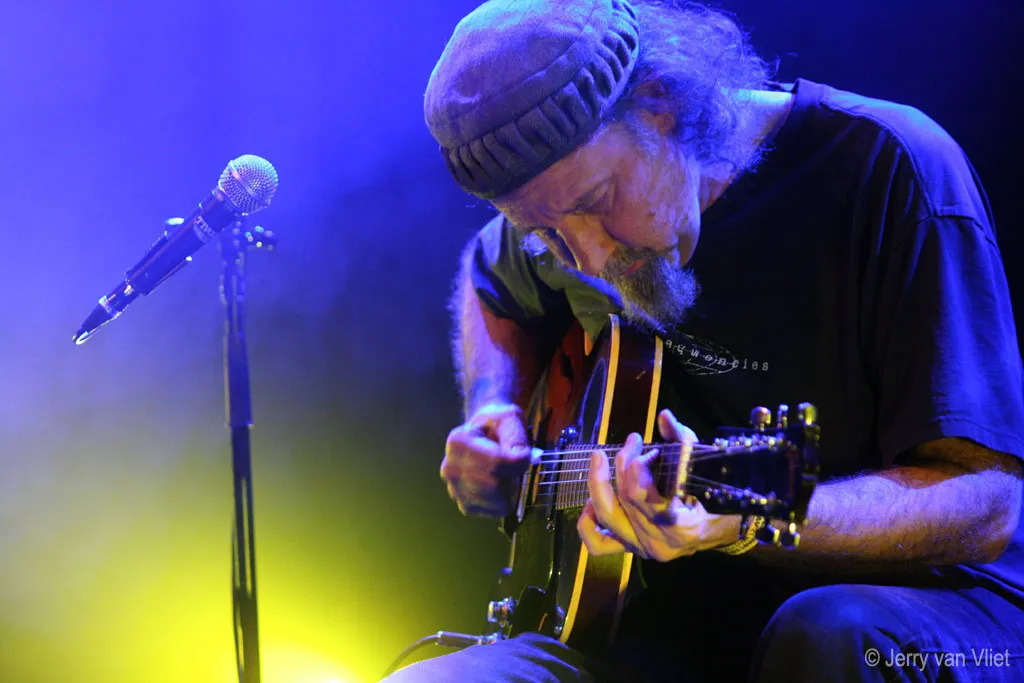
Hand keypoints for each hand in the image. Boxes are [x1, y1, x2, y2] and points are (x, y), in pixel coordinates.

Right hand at [441, 403, 538, 516]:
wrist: (483, 432)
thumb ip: (517, 436)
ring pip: (498, 501)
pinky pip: (496, 511)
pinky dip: (506, 499)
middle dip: (515, 476)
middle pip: (496, 485)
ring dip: (512, 488)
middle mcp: (451, 468)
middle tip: (515, 464)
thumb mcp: (509, 418)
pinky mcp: (465, 505)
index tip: (524, 453)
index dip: (520, 461)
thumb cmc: (496, 424)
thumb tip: (525, 459)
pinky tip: (502, 484)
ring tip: (507, 472)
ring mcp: (455, 489)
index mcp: (458, 442)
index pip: (496, 463)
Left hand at [578, 409, 731, 560]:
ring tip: (600, 460)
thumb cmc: (715, 494)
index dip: (635, 466)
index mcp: (679, 526)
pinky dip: (587, 523)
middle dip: (624, 463)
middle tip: (632, 441)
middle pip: (624, 499)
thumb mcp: (702, 465)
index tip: (646, 447)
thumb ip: (682, 440)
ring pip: (608, 517)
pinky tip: (590, 501)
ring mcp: (642, 548)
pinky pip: (598, 543)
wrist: (722, 527)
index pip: (639, 495)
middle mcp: (657, 542)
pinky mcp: (631, 548)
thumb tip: (664, 416)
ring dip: (599, 485)